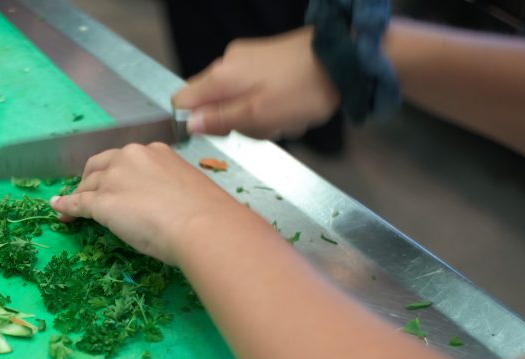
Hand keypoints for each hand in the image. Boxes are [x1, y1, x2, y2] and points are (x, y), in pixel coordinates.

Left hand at [49, 143, 242, 264]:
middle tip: (89, 192)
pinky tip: (59, 209)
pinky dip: (65, 206)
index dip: (116, 173)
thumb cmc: (205, 212)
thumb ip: (170, 188)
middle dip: (91, 178)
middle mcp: (131, 157)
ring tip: (70, 208)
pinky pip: (77, 202)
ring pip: (88, 184)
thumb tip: (167, 202)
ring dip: (78, 194)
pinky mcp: (102, 201)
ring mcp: (114, 178)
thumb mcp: (188, 188)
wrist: (202, 226)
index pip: (127, 159)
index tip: (116, 184)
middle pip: (100, 166)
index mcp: (156, 152)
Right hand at [172, 27, 339, 139]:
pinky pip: (254, 91)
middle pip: (212, 104)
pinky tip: (290, 106)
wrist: (342, 61)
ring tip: (283, 117)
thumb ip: (220, 120)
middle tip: (263, 127)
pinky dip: (269, 105)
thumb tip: (189, 124)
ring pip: (236, 101)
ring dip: (258, 118)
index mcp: (222, 76)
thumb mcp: (258, 116)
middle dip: (235, 123)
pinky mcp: (265, 61)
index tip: (218, 133)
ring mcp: (247, 60)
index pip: (182, 101)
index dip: (193, 122)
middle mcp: (228, 63)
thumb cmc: (304, 90)